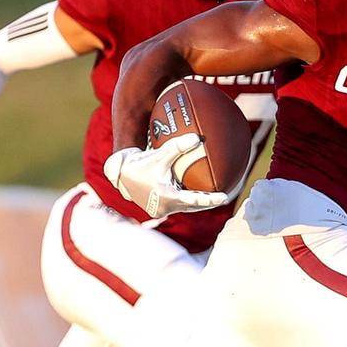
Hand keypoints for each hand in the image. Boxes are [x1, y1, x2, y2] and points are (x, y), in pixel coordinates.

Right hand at [103, 135, 228, 218]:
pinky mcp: (160, 207)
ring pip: (186, 207)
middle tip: (225, 197)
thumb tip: (199, 138)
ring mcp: (163, 209)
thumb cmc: (140, 163)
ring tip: (215, 197)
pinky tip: (198, 192)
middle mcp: (166, 207)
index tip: (225, 197)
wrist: (121, 173)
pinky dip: (189, 199)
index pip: (194, 200)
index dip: (211, 200)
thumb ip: (178, 146)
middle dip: (209, 203)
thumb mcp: (160, 154)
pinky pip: (179, 204)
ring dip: (199, 203)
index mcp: (167, 197)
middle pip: (193, 207)